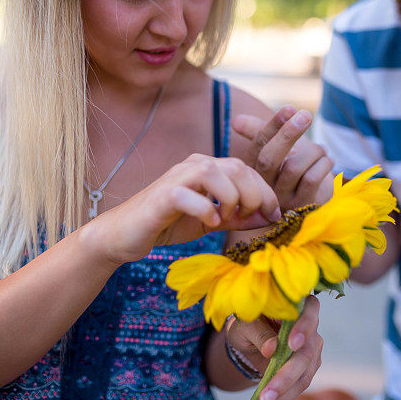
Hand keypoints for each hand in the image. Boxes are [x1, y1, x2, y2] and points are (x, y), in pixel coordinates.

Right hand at [94, 154, 280, 264]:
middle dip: (253, 195)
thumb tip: (273, 217)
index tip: (275, 215)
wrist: (125, 234)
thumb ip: (240, 216)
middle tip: (250, 219)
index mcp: (208, 167)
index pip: (247, 169)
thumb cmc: (169, 224)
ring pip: (216, 173)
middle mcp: (194, 165)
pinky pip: (190, 195)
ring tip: (227, 219)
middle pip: (237, 167)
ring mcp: (177, 177)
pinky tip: (209, 223)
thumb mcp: (213, 221)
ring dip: (231, 199)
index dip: (266, 191)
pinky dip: (206, 210)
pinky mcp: (162, 195)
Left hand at [226, 296, 323, 399]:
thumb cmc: (250, 323)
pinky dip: (281, 397)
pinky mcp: (308, 368)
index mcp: (298, 307)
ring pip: (304, 374)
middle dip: (286, 375)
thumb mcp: (247, 324)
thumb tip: (271, 348)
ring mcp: (312, 349)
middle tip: (267, 393)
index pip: (310, 311)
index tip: (292, 344)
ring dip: (283, 392)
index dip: (304, 327)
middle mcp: (311, 327)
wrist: (251, 339)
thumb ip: (259, 332)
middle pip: (306, 352)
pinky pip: (298, 385)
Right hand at [233, 107, 333, 209]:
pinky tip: (328, 160)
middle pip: (269, 159)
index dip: (273, 125)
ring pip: (294, 167)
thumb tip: (236, 120)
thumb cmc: (296, 170)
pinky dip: (323, 164)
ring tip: (322, 149)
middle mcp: (263, 188)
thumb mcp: (279, 149)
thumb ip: (259, 133)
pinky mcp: (301, 207)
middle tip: (306, 116)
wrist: (317, 201)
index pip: (258, 145)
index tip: (290, 108)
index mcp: (254, 170)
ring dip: (314, 151)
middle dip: (288, 134)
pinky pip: (311, 179)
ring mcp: (281, 200)